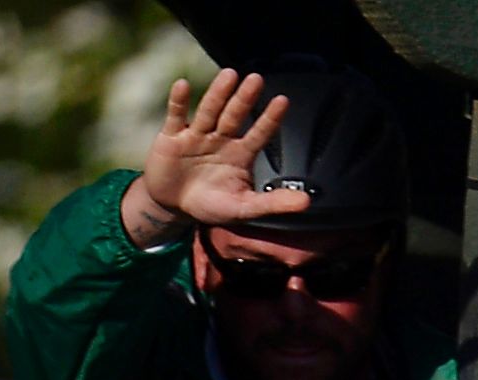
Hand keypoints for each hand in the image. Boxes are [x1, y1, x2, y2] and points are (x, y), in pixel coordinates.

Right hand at [127, 69, 289, 246]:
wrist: (174, 206)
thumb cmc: (212, 205)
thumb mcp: (245, 208)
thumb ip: (274, 203)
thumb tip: (306, 203)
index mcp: (241, 155)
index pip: (260, 133)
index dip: (270, 118)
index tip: (283, 100)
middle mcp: (221, 140)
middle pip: (235, 116)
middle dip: (245, 99)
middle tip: (257, 79)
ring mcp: (196, 136)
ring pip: (209, 111)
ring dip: (219, 94)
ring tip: (230, 75)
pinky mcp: (171, 138)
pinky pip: (176, 117)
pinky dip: (178, 102)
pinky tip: (183, 85)